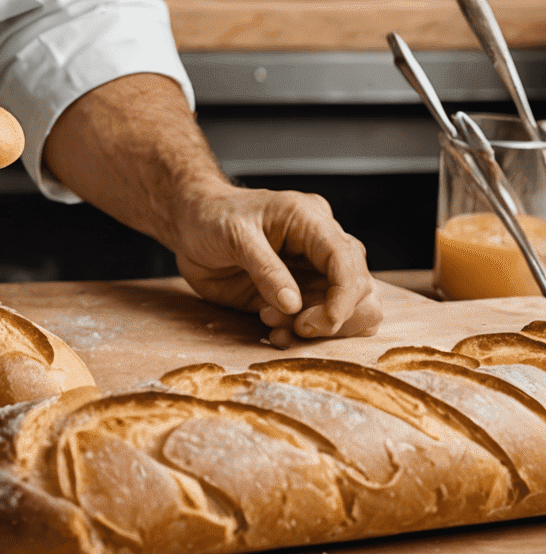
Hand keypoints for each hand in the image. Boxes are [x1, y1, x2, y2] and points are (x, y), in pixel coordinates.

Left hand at [172, 186, 381, 347]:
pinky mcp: (302, 295)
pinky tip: (274, 331)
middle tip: (294, 326)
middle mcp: (320, 246)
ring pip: (351, 311)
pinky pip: (322, 323)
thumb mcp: (233, 235)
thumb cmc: (210, 216)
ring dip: (319, 330)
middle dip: (333, 317)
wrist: (190, 224)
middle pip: (362, 289)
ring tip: (274, 324)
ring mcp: (314, 272)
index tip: (322, 322)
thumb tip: (293, 304)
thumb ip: (264, 268)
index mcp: (309, 220)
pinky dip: (305, 336)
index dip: (344, 296)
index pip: (347, 259)